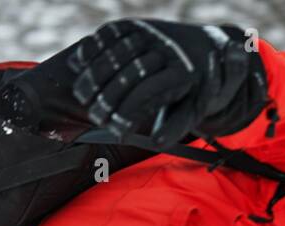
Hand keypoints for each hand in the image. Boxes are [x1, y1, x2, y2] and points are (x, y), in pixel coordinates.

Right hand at [66, 19, 263, 145]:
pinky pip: (107, 34)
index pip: (146, 94)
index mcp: (183, 72)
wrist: (202, 50)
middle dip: (107, 98)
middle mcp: (166, 48)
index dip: (127, 114)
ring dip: (94, 76)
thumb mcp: (192, 110)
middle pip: (126, 74)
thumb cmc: (194, 89)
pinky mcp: (136, 23)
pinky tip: (81, 66)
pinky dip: (92, 49)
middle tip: (96, 118)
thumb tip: (155, 142)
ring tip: (83, 98)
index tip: (117, 131)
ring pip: (113, 53)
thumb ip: (175, 128)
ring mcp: (150, 32)